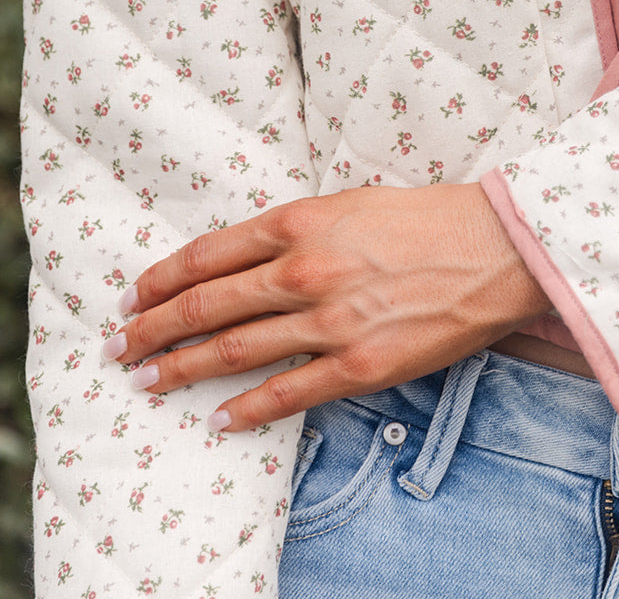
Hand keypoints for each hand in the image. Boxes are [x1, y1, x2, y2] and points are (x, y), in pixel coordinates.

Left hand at [101, 183, 551, 431]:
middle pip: (206, 305)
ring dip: (182, 369)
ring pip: (234, 350)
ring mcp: (330, 322)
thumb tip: (247, 256)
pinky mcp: (359, 365)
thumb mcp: (352, 201)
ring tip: (149, 380)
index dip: (162, 278)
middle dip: (153, 328)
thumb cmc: (429, 218)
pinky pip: (287, 394)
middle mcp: (306, 269)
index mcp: (302, 221)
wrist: (498, 248)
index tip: (134, 296)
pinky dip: (245, 409)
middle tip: (120, 345)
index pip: (209, 254)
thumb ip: (298, 227)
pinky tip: (219, 417)